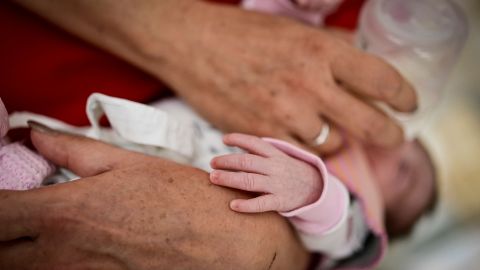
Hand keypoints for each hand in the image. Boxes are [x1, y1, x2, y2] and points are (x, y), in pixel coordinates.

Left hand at [0, 125, 308, 269]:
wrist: (228, 243)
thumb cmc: (183, 199)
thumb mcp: (127, 163)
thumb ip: (72, 150)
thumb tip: (33, 135)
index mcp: (66, 211)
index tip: (4, 198)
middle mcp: (64, 254)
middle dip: (3, 233)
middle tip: (19, 217)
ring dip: (20, 252)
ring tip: (39, 234)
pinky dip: (48, 265)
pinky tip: (71, 250)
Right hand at [14, 0, 416, 154]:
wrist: (189, 45)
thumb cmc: (240, 34)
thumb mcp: (293, 30)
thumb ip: (330, 51)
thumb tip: (359, 66)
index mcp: (321, 50)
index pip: (382, 79)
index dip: (404, 96)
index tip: (408, 105)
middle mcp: (309, 85)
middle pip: (369, 123)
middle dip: (389, 134)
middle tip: (394, 137)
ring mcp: (284, 114)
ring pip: (331, 144)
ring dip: (335, 139)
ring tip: (326, 129)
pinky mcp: (260, 134)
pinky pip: (298, 154)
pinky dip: (304, 149)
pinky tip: (298, 138)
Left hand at [210, 133, 322, 212]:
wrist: (315, 189)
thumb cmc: (289, 171)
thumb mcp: (279, 157)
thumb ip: (259, 152)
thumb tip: (236, 144)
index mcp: (275, 154)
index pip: (255, 143)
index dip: (239, 139)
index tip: (224, 139)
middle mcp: (275, 167)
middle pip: (247, 161)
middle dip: (227, 161)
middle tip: (212, 163)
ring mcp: (277, 185)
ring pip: (250, 180)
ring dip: (229, 179)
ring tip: (213, 178)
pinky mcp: (280, 202)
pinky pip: (261, 204)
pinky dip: (246, 205)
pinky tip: (232, 205)